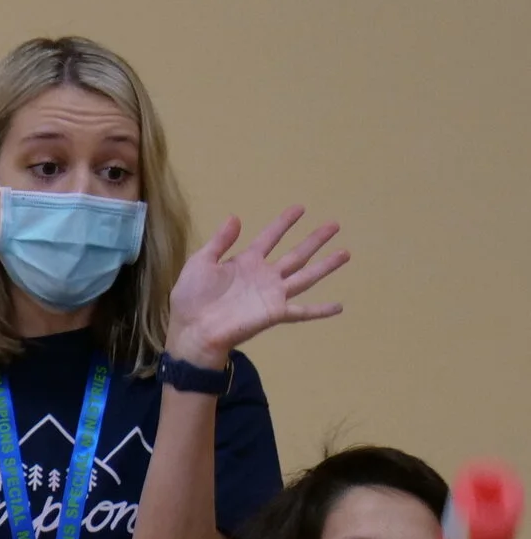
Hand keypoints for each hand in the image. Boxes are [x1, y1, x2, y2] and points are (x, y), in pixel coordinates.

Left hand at [166, 208, 348, 367]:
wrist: (191, 331)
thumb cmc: (191, 299)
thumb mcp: (200, 263)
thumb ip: (219, 241)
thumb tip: (235, 217)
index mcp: (246, 262)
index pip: (270, 237)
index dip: (284, 223)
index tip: (299, 208)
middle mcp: (264, 276)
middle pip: (296, 254)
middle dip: (315, 239)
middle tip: (335, 224)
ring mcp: (272, 295)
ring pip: (306, 276)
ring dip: (326, 265)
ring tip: (346, 252)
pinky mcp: (275, 313)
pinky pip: (302, 311)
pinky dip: (321, 310)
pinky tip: (340, 306)